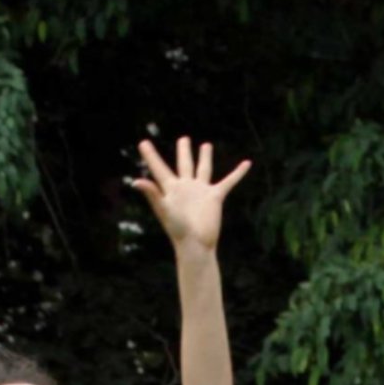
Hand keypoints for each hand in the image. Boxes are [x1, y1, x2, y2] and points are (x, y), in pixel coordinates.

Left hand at [132, 137, 251, 253]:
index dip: (150, 156)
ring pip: (203, 169)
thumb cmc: (178, 231)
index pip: (158, 168)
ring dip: (205, 157)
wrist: (196, 245)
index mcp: (170, 189)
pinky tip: (247, 163)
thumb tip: (136, 181)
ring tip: (206, 145)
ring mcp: (201, 191)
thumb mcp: (164, 210)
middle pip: (183, 163)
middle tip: (184, 139)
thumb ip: (152, 194)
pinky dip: (238, 173)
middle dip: (183, 151)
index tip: (142, 142)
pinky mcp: (215, 197)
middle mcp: (186, 187)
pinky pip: (228, 182)